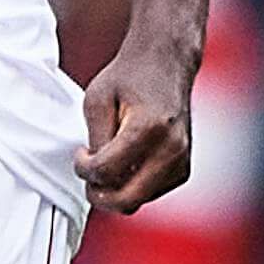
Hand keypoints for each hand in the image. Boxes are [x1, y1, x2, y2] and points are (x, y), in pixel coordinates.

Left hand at [76, 35, 197, 214]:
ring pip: (137, 201)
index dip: (83, 169)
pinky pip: (150, 194)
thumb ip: (96, 139)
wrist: (166, 62)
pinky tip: (124, 163)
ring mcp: (181, 160)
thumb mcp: (97, 100)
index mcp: (149, 128)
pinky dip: (132, 186)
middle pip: (126, 200)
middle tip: (89, 172)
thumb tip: (96, 173)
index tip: (80, 154)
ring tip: (107, 162)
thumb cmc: (130, 77)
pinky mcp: (183, 168)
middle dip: (98, 192)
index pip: (106, 172)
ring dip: (115, 190)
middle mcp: (171, 148)